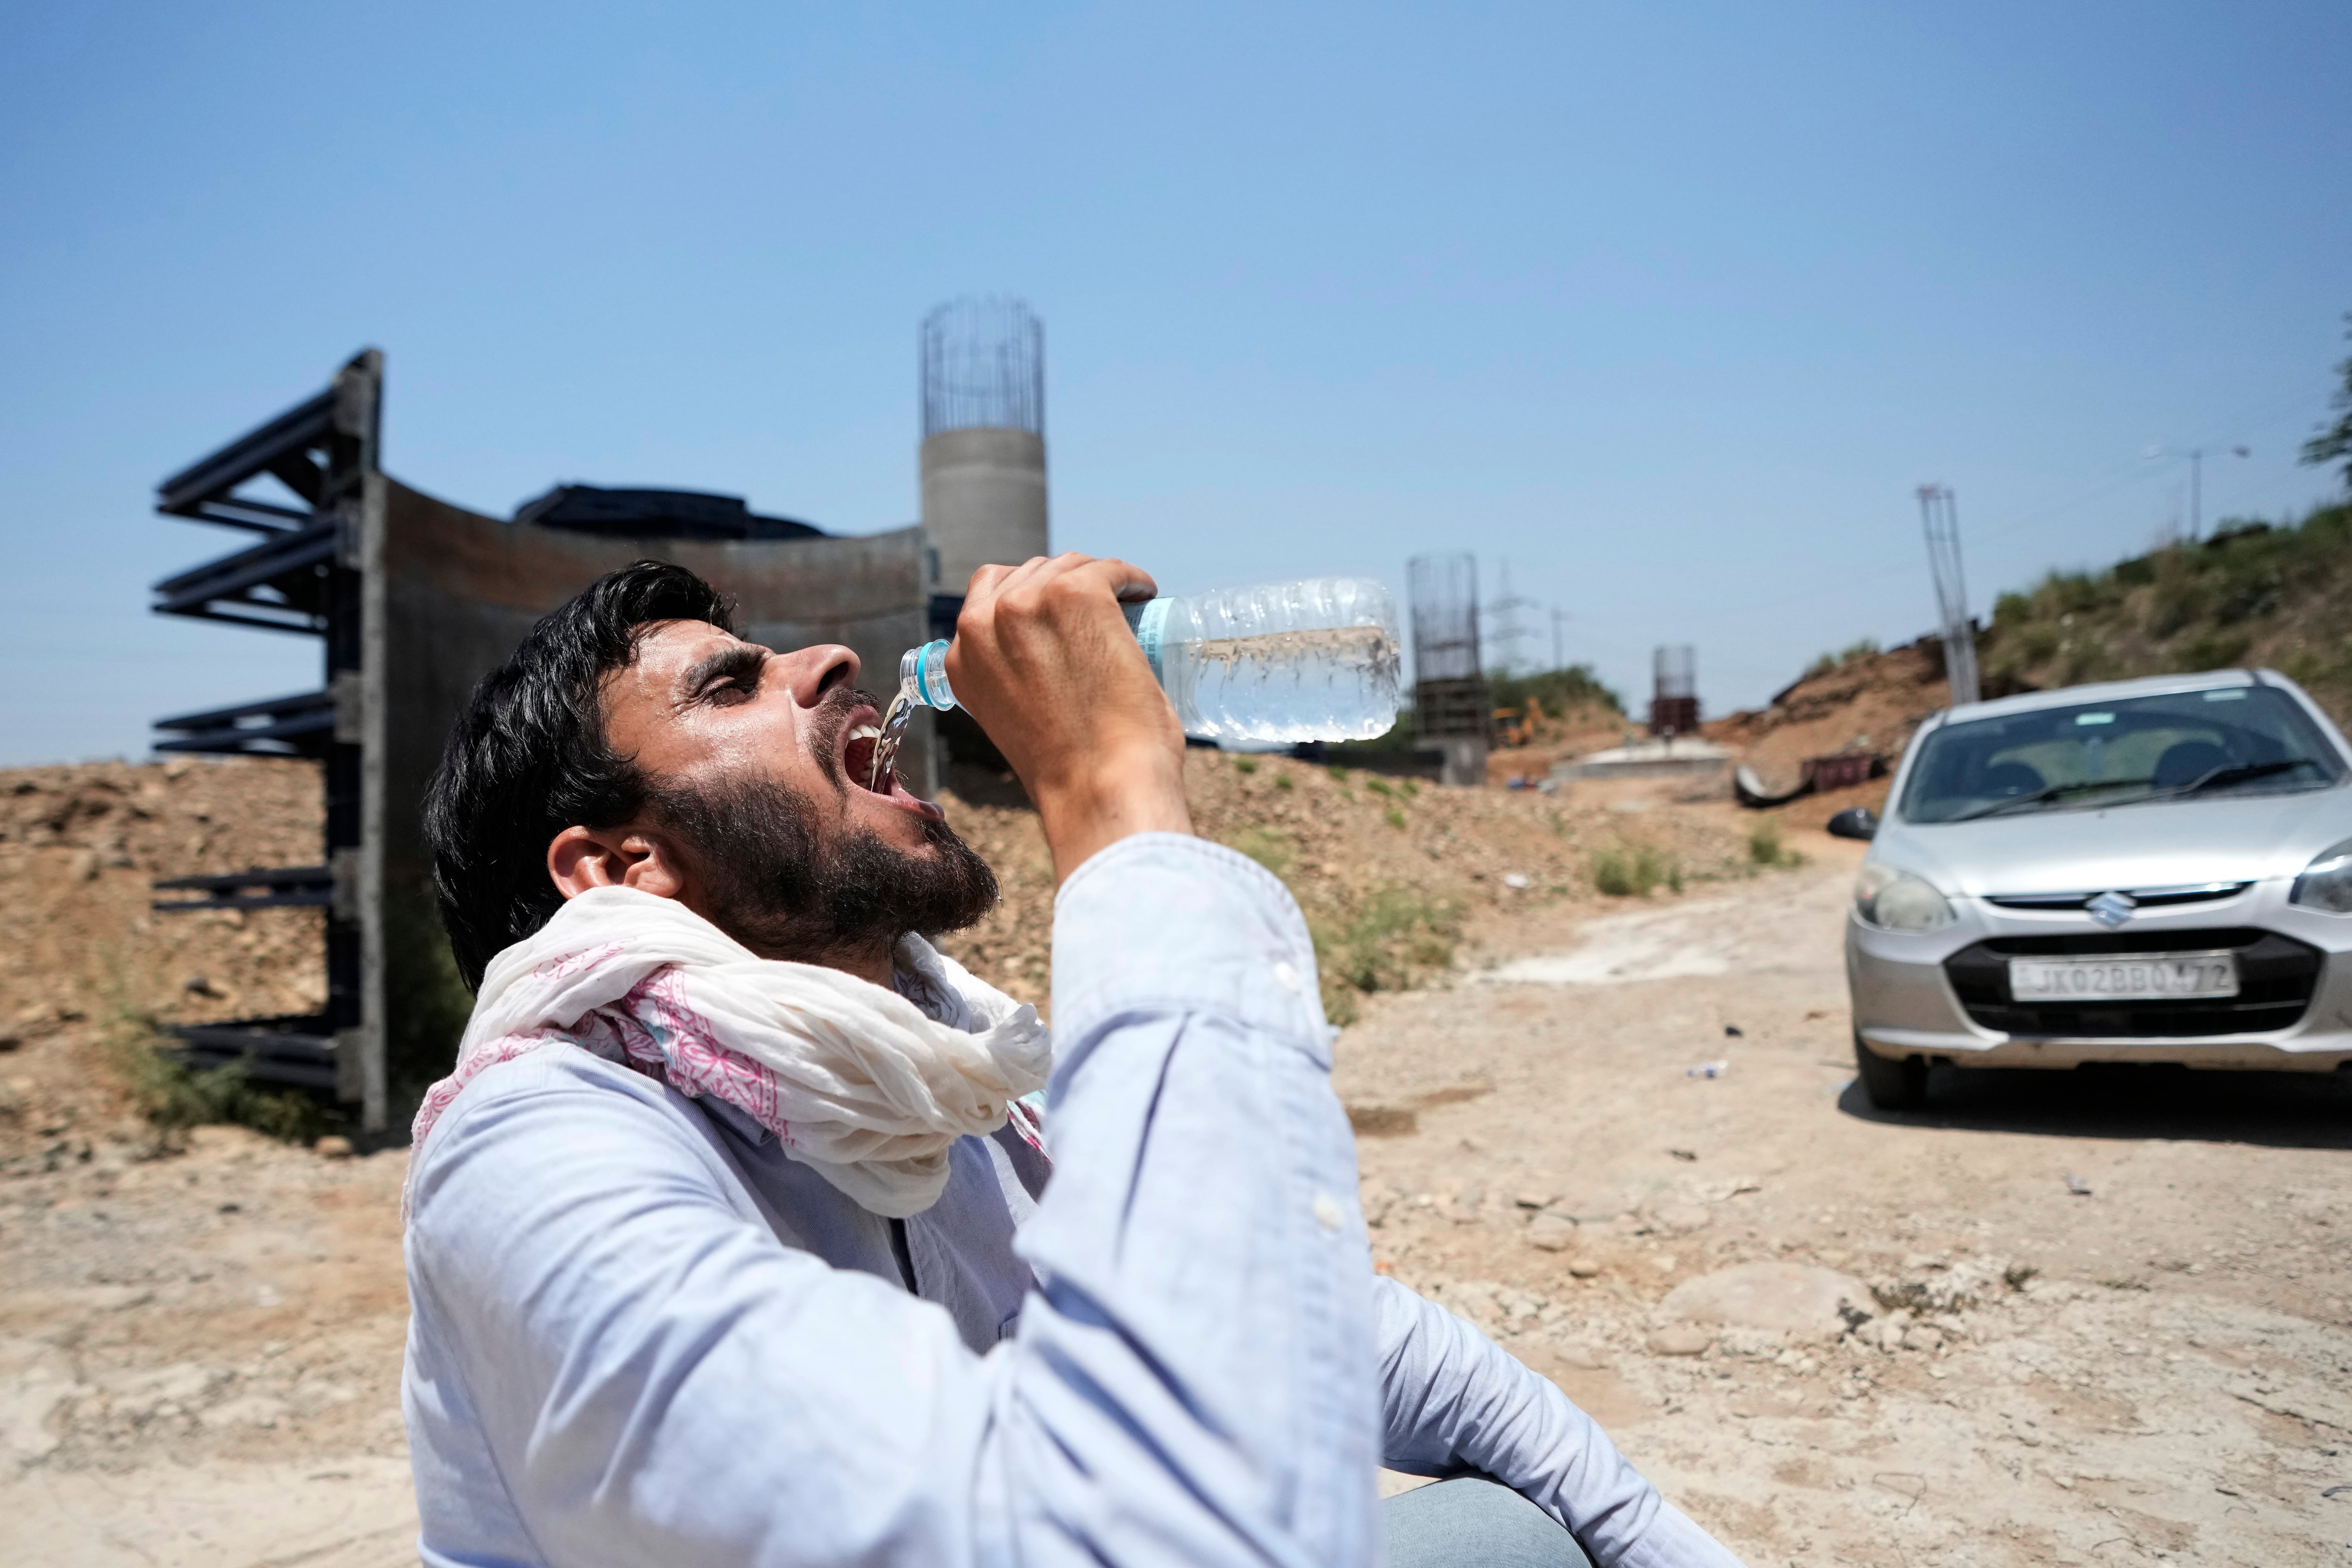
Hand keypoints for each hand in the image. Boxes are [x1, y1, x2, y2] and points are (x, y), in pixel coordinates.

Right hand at [946, 554, 1192, 880]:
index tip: (1058, 616)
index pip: (988, 597)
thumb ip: (1015, 680)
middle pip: (1029, 574)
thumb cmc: (1072, 771)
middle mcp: (981, 625)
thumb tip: (1050, 657)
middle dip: (1063, 587)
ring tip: (1126, 605)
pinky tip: (1143, 593)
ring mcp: (1026, 604)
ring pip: (1068, 566)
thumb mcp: (1015, 719)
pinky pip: (1110, 570)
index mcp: (960, 660)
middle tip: (1100, 614)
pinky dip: (1130, 579)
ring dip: (1096, 580)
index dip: (1028, 600)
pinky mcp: (1076, 594)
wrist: (1100, 787)